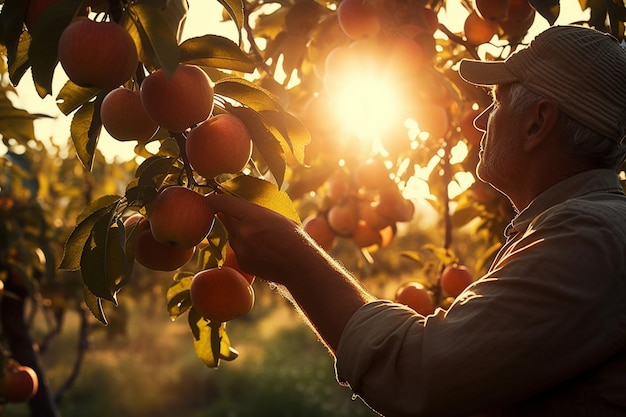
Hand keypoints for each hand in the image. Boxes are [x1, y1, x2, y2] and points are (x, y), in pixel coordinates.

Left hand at [205, 193, 320, 283]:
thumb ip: (254, 210)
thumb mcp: (275, 215)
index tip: (209, 196)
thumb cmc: (293, 236)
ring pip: (232, 235)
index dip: (212, 198)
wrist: (300, 264)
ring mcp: (240, 249)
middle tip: (240, 213)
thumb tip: (236, 203)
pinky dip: (245, 247)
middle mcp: (241, 232)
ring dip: (239, 232)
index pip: (221, 203)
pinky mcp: (242, 262)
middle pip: (224, 218)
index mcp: (251, 215)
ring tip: (261, 236)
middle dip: (229, 214)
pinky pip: (238, 250)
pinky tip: (263, 250)